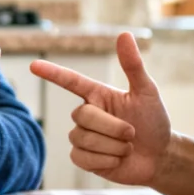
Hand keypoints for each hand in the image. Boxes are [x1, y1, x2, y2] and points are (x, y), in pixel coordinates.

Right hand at [30, 33, 169, 184]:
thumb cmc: (153, 121)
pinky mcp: (82, 158)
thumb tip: (124, 34)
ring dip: (113, 146)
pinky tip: (117, 159)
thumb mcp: (146, 92)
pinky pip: (82, 158)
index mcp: (97, 94)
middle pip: (83, 116)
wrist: (159, 156)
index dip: (52, 73)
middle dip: (113, 127)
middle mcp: (86, 113)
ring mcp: (82, 136)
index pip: (70, 81)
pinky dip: (106, 160)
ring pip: (83, 138)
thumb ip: (133, 65)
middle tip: (132, 133)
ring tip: (127, 147)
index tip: (34, 65)